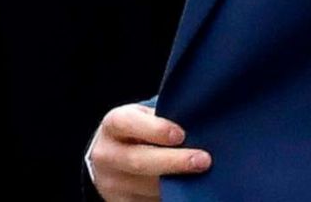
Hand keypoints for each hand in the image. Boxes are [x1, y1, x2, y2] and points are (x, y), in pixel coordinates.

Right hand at [87, 104, 210, 200]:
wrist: (113, 159)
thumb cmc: (141, 131)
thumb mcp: (146, 117)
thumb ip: (166, 116)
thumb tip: (198, 120)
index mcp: (113, 125)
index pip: (128, 123)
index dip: (155, 129)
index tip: (181, 135)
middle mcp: (106, 155)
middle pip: (138, 161)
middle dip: (174, 161)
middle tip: (204, 160)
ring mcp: (110, 183)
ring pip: (145, 187)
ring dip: (176, 183)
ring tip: (202, 177)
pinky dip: (170, 197)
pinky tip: (188, 191)